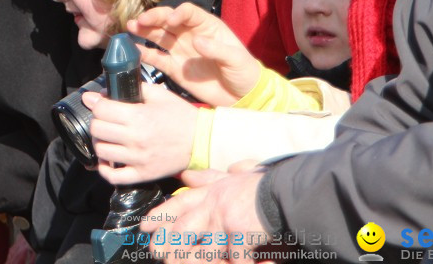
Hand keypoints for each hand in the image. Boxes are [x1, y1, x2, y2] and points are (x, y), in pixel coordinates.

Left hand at [84, 83, 196, 184]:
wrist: (202, 140)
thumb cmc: (181, 116)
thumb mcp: (159, 95)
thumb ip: (132, 89)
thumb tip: (103, 91)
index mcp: (139, 117)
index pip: (101, 110)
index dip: (97, 103)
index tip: (101, 102)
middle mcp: (135, 139)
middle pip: (97, 129)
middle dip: (97, 121)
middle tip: (105, 119)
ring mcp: (138, 159)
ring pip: (101, 151)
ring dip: (100, 142)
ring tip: (108, 137)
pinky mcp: (142, 174)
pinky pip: (113, 176)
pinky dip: (104, 168)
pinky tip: (108, 158)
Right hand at [129, 3, 261, 106]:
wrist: (241, 97)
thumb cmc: (244, 72)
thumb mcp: (236, 59)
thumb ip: (217, 49)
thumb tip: (196, 41)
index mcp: (207, 26)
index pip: (188, 12)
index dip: (178, 13)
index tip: (170, 20)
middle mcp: (190, 34)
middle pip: (168, 20)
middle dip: (154, 18)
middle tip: (140, 20)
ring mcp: (180, 51)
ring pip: (158, 36)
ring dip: (144, 31)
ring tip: (130, 27)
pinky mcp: (174, 68)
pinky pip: (156, 58)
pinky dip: (144, 54)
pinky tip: (133, 50)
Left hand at [140, 167, 266, 259]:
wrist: (288, 191)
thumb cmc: (265, 187)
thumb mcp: (233, 176)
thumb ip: (210, 178)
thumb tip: (186, 176)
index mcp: (211, 191)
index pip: (179, 203)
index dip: (160, 216)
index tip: (144, 227)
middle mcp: (213, 203)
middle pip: (182, 231)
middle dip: (170, 249)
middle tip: (161, 257)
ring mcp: (224, 218)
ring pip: (201, 251)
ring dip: (198, 262)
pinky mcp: (238, 233)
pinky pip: (233, 259)